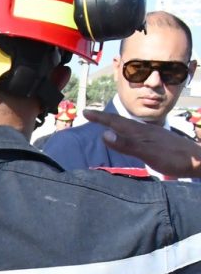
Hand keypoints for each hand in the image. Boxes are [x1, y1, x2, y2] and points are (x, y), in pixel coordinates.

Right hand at [83, 109, 200, 178]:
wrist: (198, 160)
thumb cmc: (174, 158)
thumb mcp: (149, 153)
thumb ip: (127, 144)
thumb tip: (104, 134)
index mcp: (141, 132)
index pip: (116, 122)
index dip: (100, 118)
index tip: (85, 112)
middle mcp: (145, 131)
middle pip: (121, 122)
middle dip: (104, 118)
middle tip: (90, 114)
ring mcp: (152, 135)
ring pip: (129, 126)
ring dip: (115, 124)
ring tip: (105, 123)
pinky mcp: (157, 141)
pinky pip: (135, 133)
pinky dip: (126, 132)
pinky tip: (129, 135)